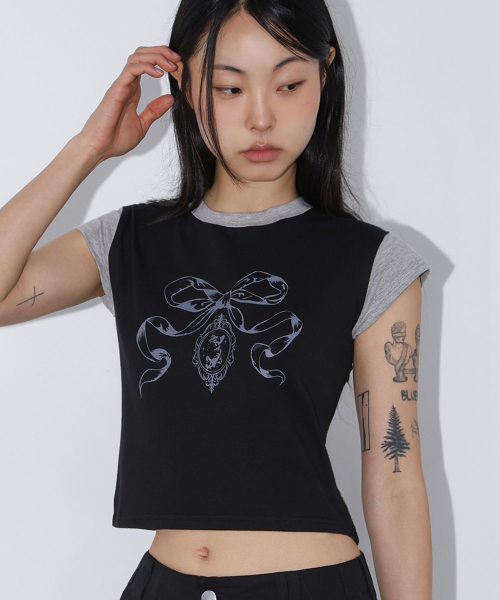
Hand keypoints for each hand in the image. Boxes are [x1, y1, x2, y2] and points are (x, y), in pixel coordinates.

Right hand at [77, 45, 180, 159]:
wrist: (100, 148)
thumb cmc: (115, 139)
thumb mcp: (143, 124)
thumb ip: (155, 110)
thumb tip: (170, 99)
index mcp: (133, 91)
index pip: (147, 64)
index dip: (162, 60)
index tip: (178, 65)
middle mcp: (127, 84)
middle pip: (142, 55)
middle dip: (161, 52)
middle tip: (177, 59)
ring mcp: (121, 85)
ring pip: (137, 58)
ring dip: (156, 56)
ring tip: (171, 65)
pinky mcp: (116, 89)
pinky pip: (131, 70)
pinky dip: (146, 67)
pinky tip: (159, 74)